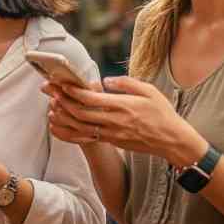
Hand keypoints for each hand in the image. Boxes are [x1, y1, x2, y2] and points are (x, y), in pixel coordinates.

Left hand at [45, 76, 206, 164]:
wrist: (173, 141)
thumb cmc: (163, 113)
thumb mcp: (149, 90)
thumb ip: (125, 83)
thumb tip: (105, 80)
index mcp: (122, 106)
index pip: (90, 99)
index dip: (73, 91)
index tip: (61, 83)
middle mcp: (114, 121)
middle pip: (80, 112)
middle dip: (62, 101)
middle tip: (50, 91)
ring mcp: (112, 134)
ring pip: (80, 127)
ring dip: (64, 116)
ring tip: (53, 105)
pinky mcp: (112, 142)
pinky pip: (86, 137)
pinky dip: (71, 131)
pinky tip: (62, 124)